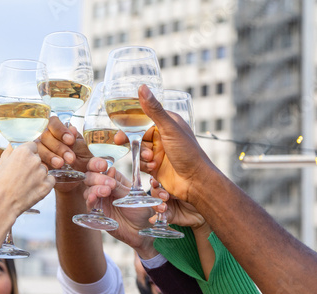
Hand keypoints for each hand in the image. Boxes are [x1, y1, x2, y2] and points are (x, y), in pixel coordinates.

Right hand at [0, 143, 54, 219]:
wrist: (2, 205)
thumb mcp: (1, 163)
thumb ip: (10, 152)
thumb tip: (14, 145)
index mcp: (23, 152)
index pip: (33, 146)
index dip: (27, 154)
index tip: (23, 161)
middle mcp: (35, 160)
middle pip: (38, 158)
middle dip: (32, 165)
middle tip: (22, 176)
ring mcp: (42, 173)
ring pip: (43, 170)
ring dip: (38, 175)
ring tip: (25, 185)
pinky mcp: (47, 185)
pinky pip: (50, 180)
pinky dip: (44, 184)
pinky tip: (33, 189)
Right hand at [36, 116, 93, 191]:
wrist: (79, 180)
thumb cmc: (81, 162)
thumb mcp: (84, 152)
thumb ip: (78, 142)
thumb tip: (72, 129)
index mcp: (59, 132)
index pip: (53, 122)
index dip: (60, 130)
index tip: (70, 140)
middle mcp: (47, 138)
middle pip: (46, 135)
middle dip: (59, 147)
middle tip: (71, 158)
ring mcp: (40, 150)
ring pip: (39, 147)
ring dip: (50, 155)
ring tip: (61, 164)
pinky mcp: (37, 162)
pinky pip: (35, 160)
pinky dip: (43, 164)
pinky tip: (51, 169)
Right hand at [83, 158, 157, 258]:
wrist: (143, 230)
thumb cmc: (141, 210)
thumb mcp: (133, 195)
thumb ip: (120, 186)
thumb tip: (110, 170)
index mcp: (114, 178)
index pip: (99, 166)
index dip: (97, 164)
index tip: (103, 166)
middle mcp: (104, 187)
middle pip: (90, 176)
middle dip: (97, 178)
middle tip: (109, 184)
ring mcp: (99, 199)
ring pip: (88, 190)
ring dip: (95, 188)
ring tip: (106, 191)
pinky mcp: (97, 212)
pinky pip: (89, 205)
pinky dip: (90, 200)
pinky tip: (93, 198)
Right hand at [116, 85, 216, 204]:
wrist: (196, 183)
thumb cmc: (188, 154)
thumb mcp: (169, 129)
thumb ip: (154, 110)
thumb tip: (142, 87)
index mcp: (168, 123)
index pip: (143, 120)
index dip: (130, 125)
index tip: (120, 130)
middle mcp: (163, 136)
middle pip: (138, 135)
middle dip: (134, 142)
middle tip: (123, 143)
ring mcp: (160, 152)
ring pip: (139, 150)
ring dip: (142, 155)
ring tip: (152, 160)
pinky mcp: (156, 166)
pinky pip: (142, 163)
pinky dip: (145, 166)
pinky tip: (154, 168)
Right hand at [149, 178, 205, 228]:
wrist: (203, 212)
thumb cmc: (198, 196)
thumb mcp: (190, 188)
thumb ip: (180, 186)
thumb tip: (172, 185)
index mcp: (169, 185)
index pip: (158, 181)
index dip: (154, 182)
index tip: (155, 183)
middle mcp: (165, 194)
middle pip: (154, 192)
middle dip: (157, 193)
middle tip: (165, 196)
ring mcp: (166, 205)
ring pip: (155, 204)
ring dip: (157, 206)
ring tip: (164, 208)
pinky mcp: (168, 216)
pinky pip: (160, 217)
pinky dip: (156, 218)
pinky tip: (155, 219)